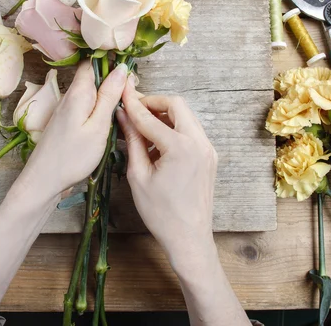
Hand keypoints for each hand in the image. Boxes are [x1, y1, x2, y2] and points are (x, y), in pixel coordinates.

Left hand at [21, 60, 127, 196]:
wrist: (44, 180)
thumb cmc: (73, 156)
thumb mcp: (99, 125)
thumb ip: (109, 96)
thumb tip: (122, 68)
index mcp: (79, 91)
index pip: (94, 61)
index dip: (112, 63)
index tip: (130, 75)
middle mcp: (71, 95)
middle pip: (95, 77)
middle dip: (115, 83)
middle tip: (132, 99)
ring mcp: (68, 108)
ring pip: (93, 93)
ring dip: (109, 98)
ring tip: (125, 112)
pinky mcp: (67, 121)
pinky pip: (88, 107)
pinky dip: (101, 111)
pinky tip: (110, 124)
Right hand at [116, 79, 217, 264]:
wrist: (189, 238)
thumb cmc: (161, 213)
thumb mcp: (138, 175)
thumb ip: (132, 141)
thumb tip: (123, 116)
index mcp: (181, 147)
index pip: (151, 117)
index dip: (133, 104)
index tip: (121, 93)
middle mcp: (200, 143)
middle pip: (177, 105)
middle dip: (153, 103)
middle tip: (133, 108)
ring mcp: (208, 149)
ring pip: (186, 116)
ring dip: (164, 116)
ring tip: (142, 127)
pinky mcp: (210, 156)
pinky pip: (191, 132)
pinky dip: (174, 129)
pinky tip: (157, 143)